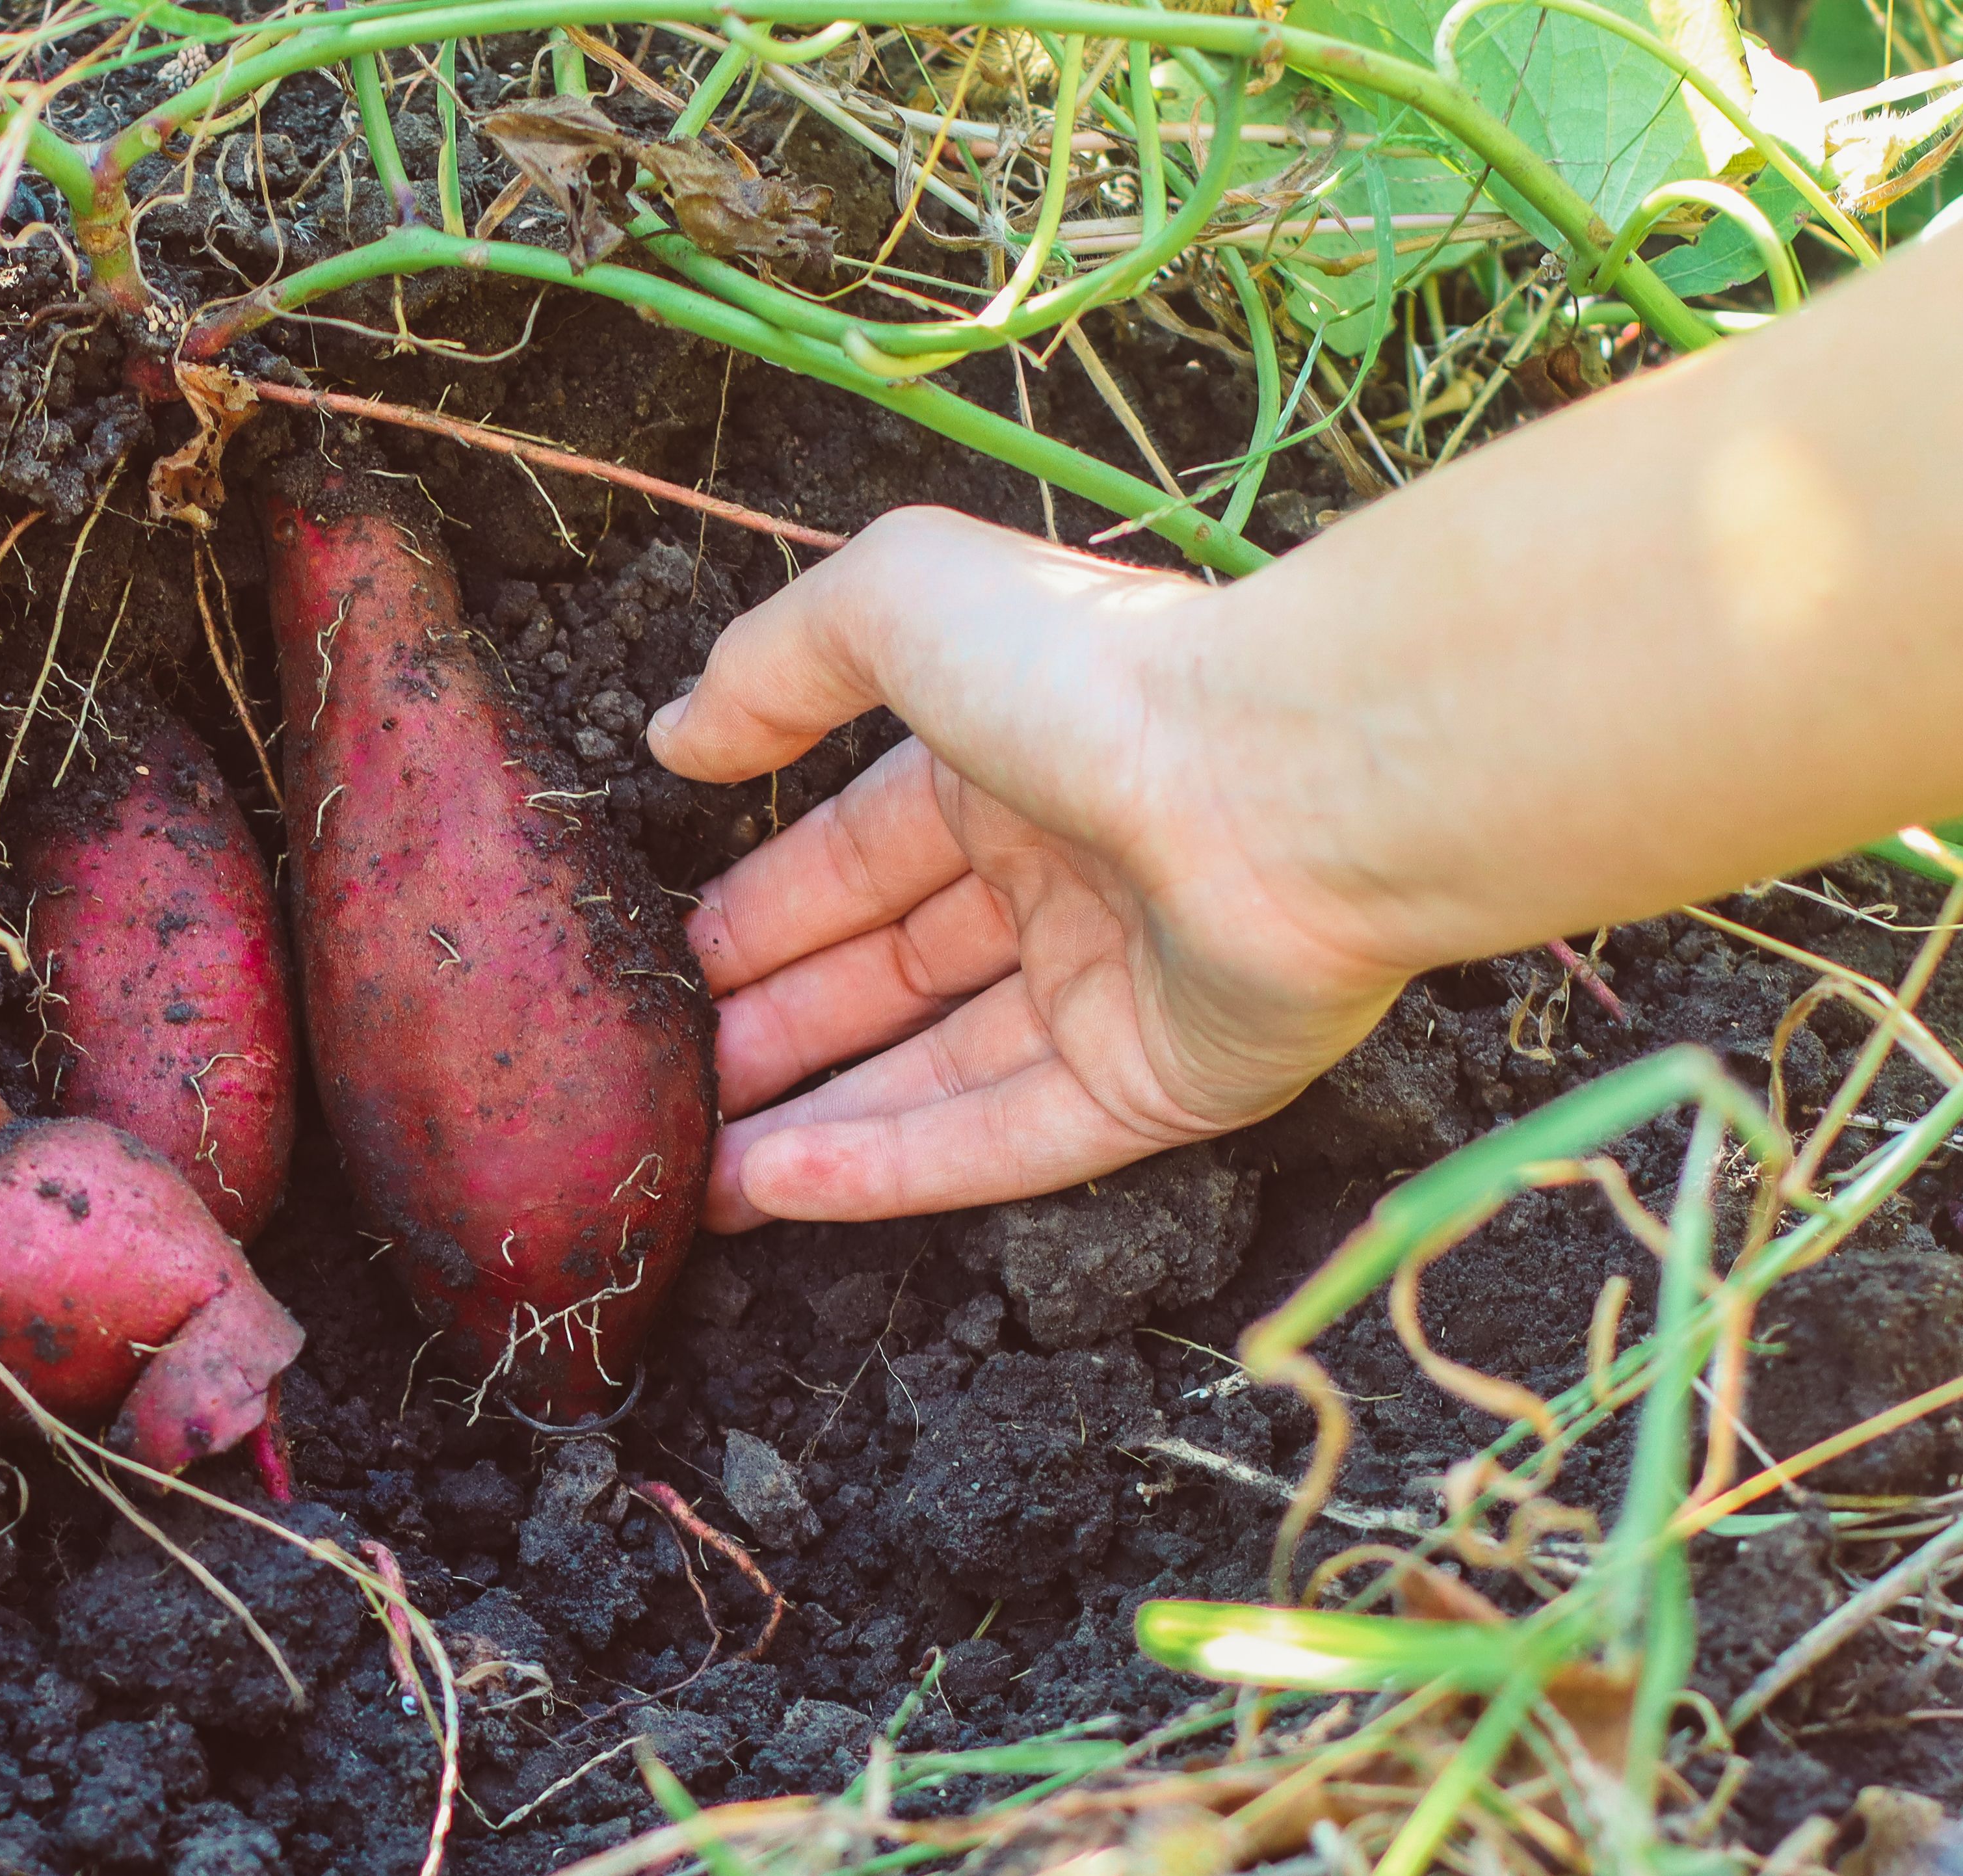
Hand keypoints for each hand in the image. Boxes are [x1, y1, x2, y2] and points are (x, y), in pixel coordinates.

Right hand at [649, 509, 1414, 1228]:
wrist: (1293, 784)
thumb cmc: (1095, 676)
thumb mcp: (898, 602)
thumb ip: (775, 660)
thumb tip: (678, 735)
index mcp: (1006, 762)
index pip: (856, 858)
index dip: (761, 914)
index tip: (670, 967)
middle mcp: (1062, 878)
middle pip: (889, 975)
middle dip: (776, 1026)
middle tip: (669, 1077)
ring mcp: (1114, 990)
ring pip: (932, 1074)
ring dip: (810, 1119)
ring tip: (695, 1163)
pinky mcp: (1156, 1088)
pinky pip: (1001, 1140)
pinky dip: (885, 1169)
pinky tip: (775, 1186)